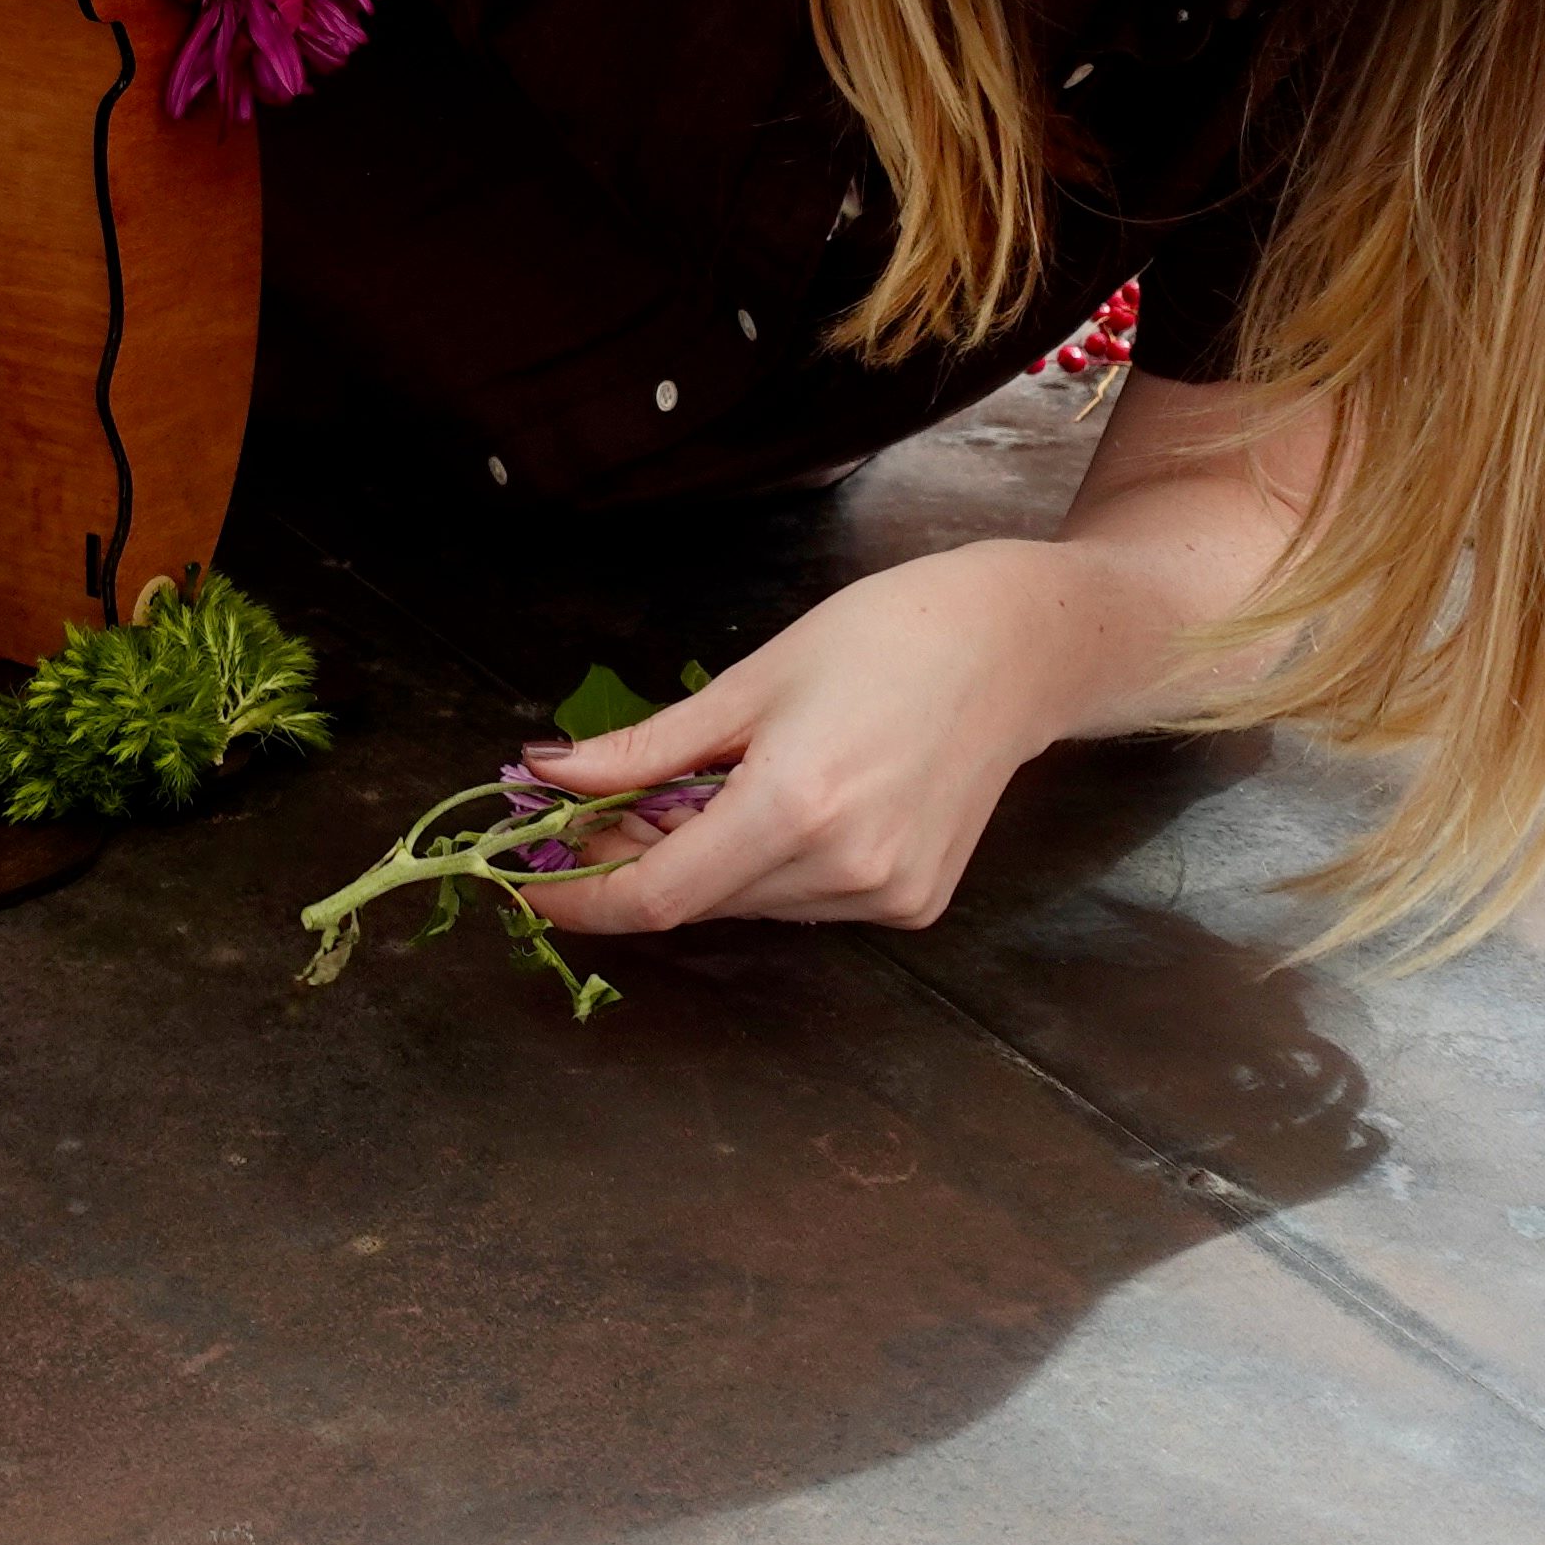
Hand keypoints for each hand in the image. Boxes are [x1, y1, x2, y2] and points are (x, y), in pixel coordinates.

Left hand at [507, 542, 1092, 935]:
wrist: (1014, 651)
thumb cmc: (883, 638)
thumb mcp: (751, 682)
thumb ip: (646, 747)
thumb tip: (549, 775)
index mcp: (795, 807)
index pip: (659, 896)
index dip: (583, 900)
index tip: (530, 886)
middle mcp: (845, 868)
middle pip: (698, 901)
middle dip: (633, 864)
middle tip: (597, 810)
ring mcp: (886, 896)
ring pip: (748, 906)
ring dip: (699, 866)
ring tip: (698, 793)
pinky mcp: (914, 903)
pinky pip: (804, 903)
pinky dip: (764, 870)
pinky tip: (780, 807)